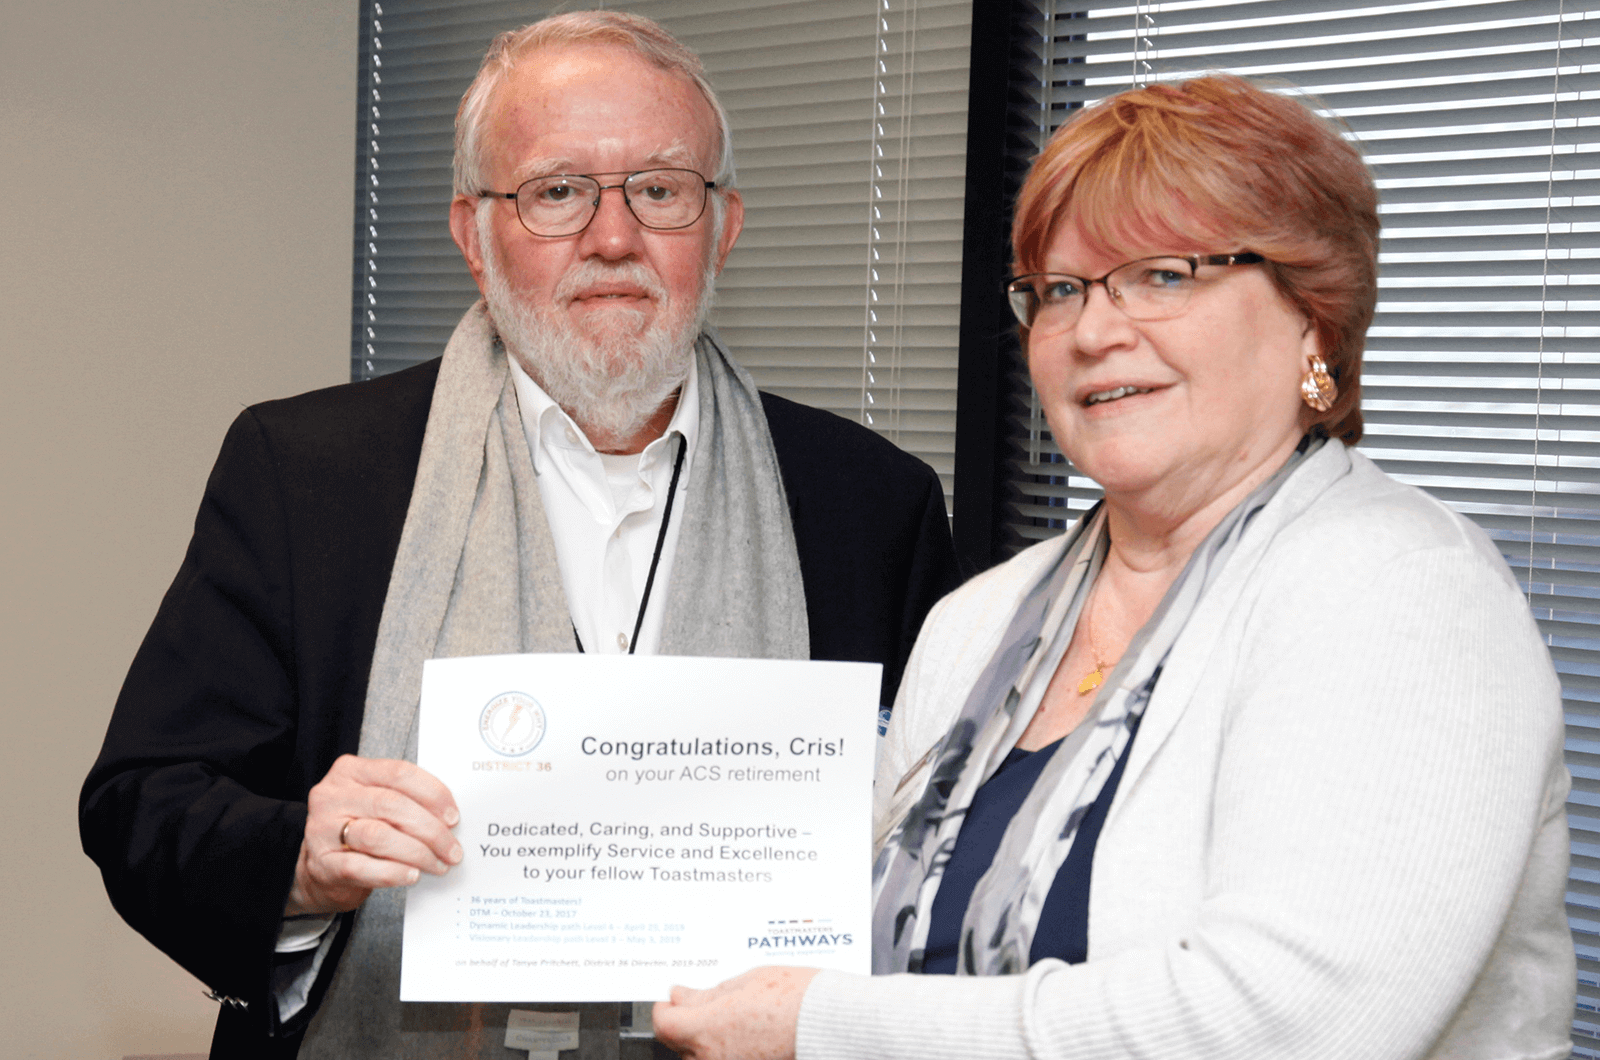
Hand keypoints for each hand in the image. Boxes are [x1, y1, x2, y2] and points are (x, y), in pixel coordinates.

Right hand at [284, 754, 462, 915]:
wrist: (321, 869)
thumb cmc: (359, 829)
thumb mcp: (377, 803)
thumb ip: (406, 800)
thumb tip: (449, 817)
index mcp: (350, 771)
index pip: (399, 773)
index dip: (433, 794)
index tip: (453, 816)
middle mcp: (332, 796)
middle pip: (391, 805)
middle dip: (430, 829)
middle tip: (452, 849)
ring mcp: (322, 830)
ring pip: (378, 836)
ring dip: (417, 853)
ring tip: (438, 864)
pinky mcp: (322, 863)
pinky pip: (362, 867)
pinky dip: (393, 872)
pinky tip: (412, 875)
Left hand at [652, 966, 818, 1059]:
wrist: (832, 1025)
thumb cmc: (796, 999)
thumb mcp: (744, 983)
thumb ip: (707, 995)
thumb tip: (681, 996)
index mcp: (706, 1031)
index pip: (664, 1025)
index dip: (665, 1008)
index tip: (673, 999)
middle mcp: (713, 1059)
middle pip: (682, 1044)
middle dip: (689, 1022)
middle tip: (708, 1003)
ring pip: (704, 1056)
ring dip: (709, 1039)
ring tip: (736, 1017)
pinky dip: (729, 1050)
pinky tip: (748, 1033)